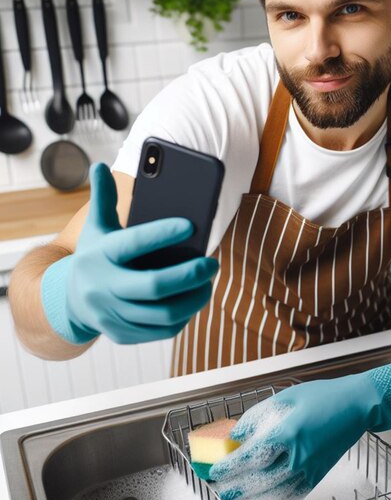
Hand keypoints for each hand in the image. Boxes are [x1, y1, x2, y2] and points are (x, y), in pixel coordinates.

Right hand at [41, 163, 216, 344]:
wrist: (69, 300)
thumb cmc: (96, 256)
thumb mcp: (96, 228)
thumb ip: (103, 199)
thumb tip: (98, 164)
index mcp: (100, 255)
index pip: (133, 242)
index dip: (162, 232)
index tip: (191, 224)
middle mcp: (103, 287)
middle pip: (154, 285)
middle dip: (189, 275)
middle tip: (212, 263)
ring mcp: (112, 314)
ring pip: (164, 313)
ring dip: (194, 298)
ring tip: (208, 282)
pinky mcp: (122, 335)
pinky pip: (162, 330)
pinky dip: (184, 316)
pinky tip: (194, 300)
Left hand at [207, 360, 390, 499]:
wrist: (355, 406)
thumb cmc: (322, 397)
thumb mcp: (285, 398)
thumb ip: (257, 417)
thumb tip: (236, 435)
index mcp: (287, 433)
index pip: (250, 457)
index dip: (229, 466)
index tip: (214, 469)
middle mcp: (297, 455)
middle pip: (258, 480)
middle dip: (234, 487)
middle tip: (217, 488)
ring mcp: (309, 468)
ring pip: (274, 493)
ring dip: (250, 497)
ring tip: (234, 496)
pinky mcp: (318, 475)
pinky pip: (292, 494)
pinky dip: (273, 499)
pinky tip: (263, 498)